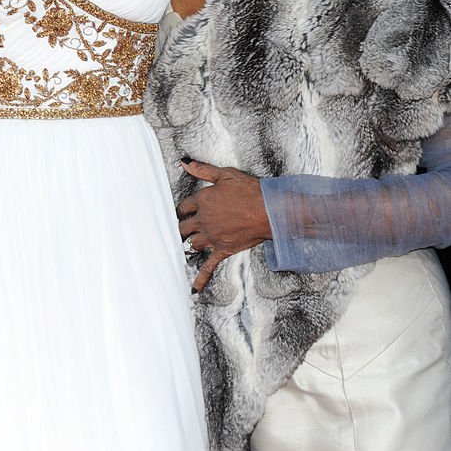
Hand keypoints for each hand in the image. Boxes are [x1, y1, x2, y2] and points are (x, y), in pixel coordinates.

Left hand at [178, 160, 270, 292]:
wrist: (269, 210)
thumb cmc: (250, 190)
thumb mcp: (225, 175)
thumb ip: (203, 170)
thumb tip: (185, 162)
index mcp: (203, 200)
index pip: (184, 206)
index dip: (183, 208)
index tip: (183, 211)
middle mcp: (204, 220)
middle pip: (183, 227)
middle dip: (182, 227)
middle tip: (181, 229)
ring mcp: (212, 237)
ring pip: (192, 244)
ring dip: (189, 244)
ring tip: (188, 245)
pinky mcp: (223, 249)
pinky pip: (209, 266)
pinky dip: (200, 277)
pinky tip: (193, 288)